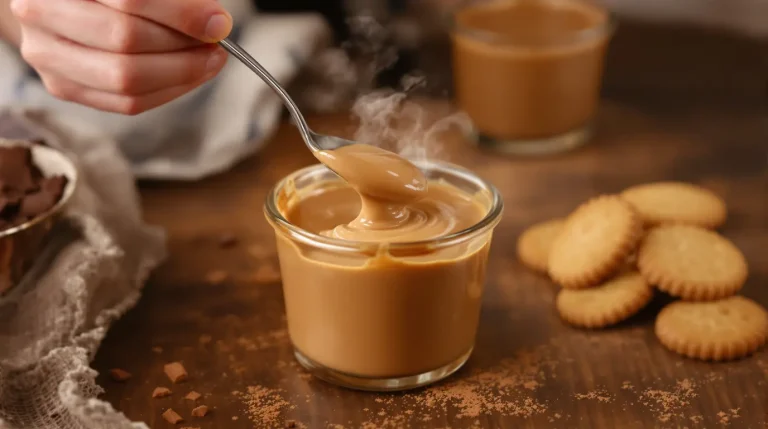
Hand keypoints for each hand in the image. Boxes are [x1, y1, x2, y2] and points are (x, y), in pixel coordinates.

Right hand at [10, 0, 233, 114]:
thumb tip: (214, 24)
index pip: (130, 0)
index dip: (180, 13)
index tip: (218, 22)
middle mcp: (39, 13)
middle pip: (126, 40)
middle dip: (183, 46)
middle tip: (215, 43)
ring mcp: (46, 55)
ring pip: (126, 79)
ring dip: (180, 72)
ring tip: (207, 58)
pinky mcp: (62, 85)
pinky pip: (125, 103)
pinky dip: (168, 91)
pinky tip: (189, 76)